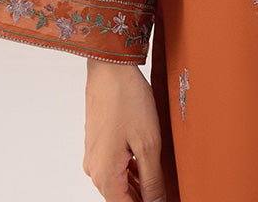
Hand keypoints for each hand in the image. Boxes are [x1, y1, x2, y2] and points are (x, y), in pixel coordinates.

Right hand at [83, 59, 166, 201]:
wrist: (110, 68)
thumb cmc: (127, 99)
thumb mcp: (148, 143)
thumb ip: (153, 180)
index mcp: (104, 174)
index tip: (162, 200)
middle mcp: (94, 169)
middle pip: (120, 197)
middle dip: (142, 197)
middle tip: (163, 192)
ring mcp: (94, 156)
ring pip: (117, 182)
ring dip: (138, 184)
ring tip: (160, 180)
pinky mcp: (97, 143)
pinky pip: (114, 166)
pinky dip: (130, 170)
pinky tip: (146, 163)